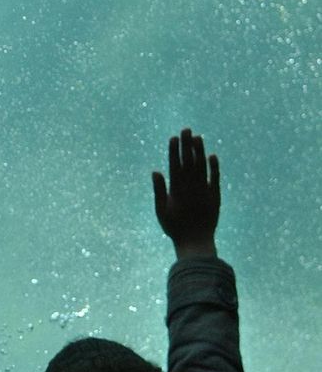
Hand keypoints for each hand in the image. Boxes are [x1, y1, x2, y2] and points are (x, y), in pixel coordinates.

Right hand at [151, 128, 219, 258]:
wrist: (196, 242)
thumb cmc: (175, 227)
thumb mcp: (160, 210)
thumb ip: (159, 190)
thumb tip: (156, 171)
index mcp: (177, 190)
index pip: (175, 165)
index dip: (174, 150)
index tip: (174, 137)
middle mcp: (191, 187)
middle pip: (189, 161)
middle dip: (187, 145)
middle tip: (187, 130)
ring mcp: (204, 191)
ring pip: (202, 167)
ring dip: (200, 151)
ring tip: (198, 137)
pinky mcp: (215, 197)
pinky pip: (215, 179)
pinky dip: (214, 167)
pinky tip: (212, 156)